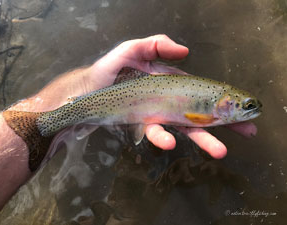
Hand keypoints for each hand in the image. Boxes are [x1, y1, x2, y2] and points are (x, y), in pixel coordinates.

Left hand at [88, 35, 256, 158]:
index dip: (223, 100)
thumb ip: (157, 44)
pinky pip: (157, 132)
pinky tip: (169, 141)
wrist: (89, 89)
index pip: (203, 92)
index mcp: (173, 83)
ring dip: (202, 139)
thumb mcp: (133, 49)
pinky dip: (164, 138)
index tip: (242, 109)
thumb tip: (186, 52)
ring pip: (184, 129)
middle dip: (225, 125)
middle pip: (202, 114)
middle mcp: (170, 101)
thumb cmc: (111, 69)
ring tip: (220, 150)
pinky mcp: (143, 124)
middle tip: (247, 133)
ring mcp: (158, 114)